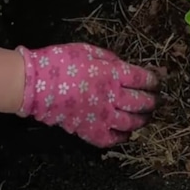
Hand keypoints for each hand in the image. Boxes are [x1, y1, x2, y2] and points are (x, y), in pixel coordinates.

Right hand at [15, 43, 159, 147]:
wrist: (33, 85)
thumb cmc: (59, 62)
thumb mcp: (87, 50)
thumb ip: (108, 58)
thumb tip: (121, 65)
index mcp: (112, 74)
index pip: (142, 79)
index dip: (153, 81)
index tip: (156, 81)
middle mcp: (111, 97)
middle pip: (141, 102)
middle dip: (152, 102)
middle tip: (155, 100)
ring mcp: (101, 116)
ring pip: (131, 122)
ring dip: (142, 120)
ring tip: (146, 117)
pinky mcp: (89, 131)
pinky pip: (112, 139)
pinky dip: (123, 137)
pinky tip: (126, 132)